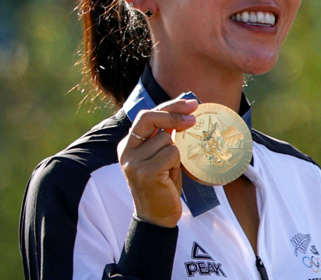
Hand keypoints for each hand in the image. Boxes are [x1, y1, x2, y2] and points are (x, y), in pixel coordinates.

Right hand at [117, 98, 198, 227]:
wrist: (156, 217)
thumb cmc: (162, 185)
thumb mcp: (160, 157)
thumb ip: (164, 137)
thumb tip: (185, 111)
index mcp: (128, 145)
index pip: (146, 115)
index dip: (170, 106)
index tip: (190, 103)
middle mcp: (127, 151)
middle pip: (150, 118)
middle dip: (174, 114)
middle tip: (194, 118)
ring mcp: (134, 162)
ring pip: (168, 139)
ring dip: (176, 153)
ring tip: (170, 171)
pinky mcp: (146, 172)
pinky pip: (172, 153)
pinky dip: (177, 163)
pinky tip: (170, 177)